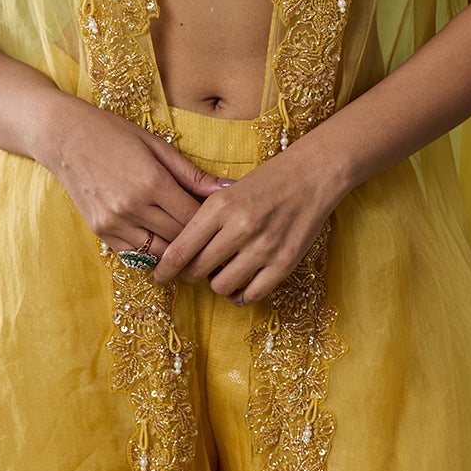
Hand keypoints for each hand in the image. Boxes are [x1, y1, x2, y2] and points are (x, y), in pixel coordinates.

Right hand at [38, 99, 228, 261]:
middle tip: (207, 234)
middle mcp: (133, 207)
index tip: (218, 220)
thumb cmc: (114, 134)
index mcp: (152, 182)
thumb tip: (228, 189)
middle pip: (179, 238)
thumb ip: (192, 174)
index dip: (209, 222)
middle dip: (196, 238)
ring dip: (174, 249)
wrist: (64, 137)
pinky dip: (150, 250)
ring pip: (158, 252)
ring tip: (186, 241)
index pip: (193, 218)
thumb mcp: (157, 146)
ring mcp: (114, 222)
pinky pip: (135, 254)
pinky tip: (158, 238)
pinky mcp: (100, 231)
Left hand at [150, 135, 345, 305]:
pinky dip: (241, 294)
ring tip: (222, 272)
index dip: (164, 270)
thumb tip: (178, 253)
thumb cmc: (266, 182)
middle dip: (191, 275)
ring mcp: (264, 247)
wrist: (312, 176)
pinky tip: (241, 284)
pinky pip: (252, 294)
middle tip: (194, 271)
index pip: (180, 250)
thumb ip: (203, 220)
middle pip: (198, 271)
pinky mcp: (284, 263)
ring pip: (222, 286)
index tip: (159, 277)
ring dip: (217, 284)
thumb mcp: (227, 192)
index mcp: (220, 206)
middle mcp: (240, 227)